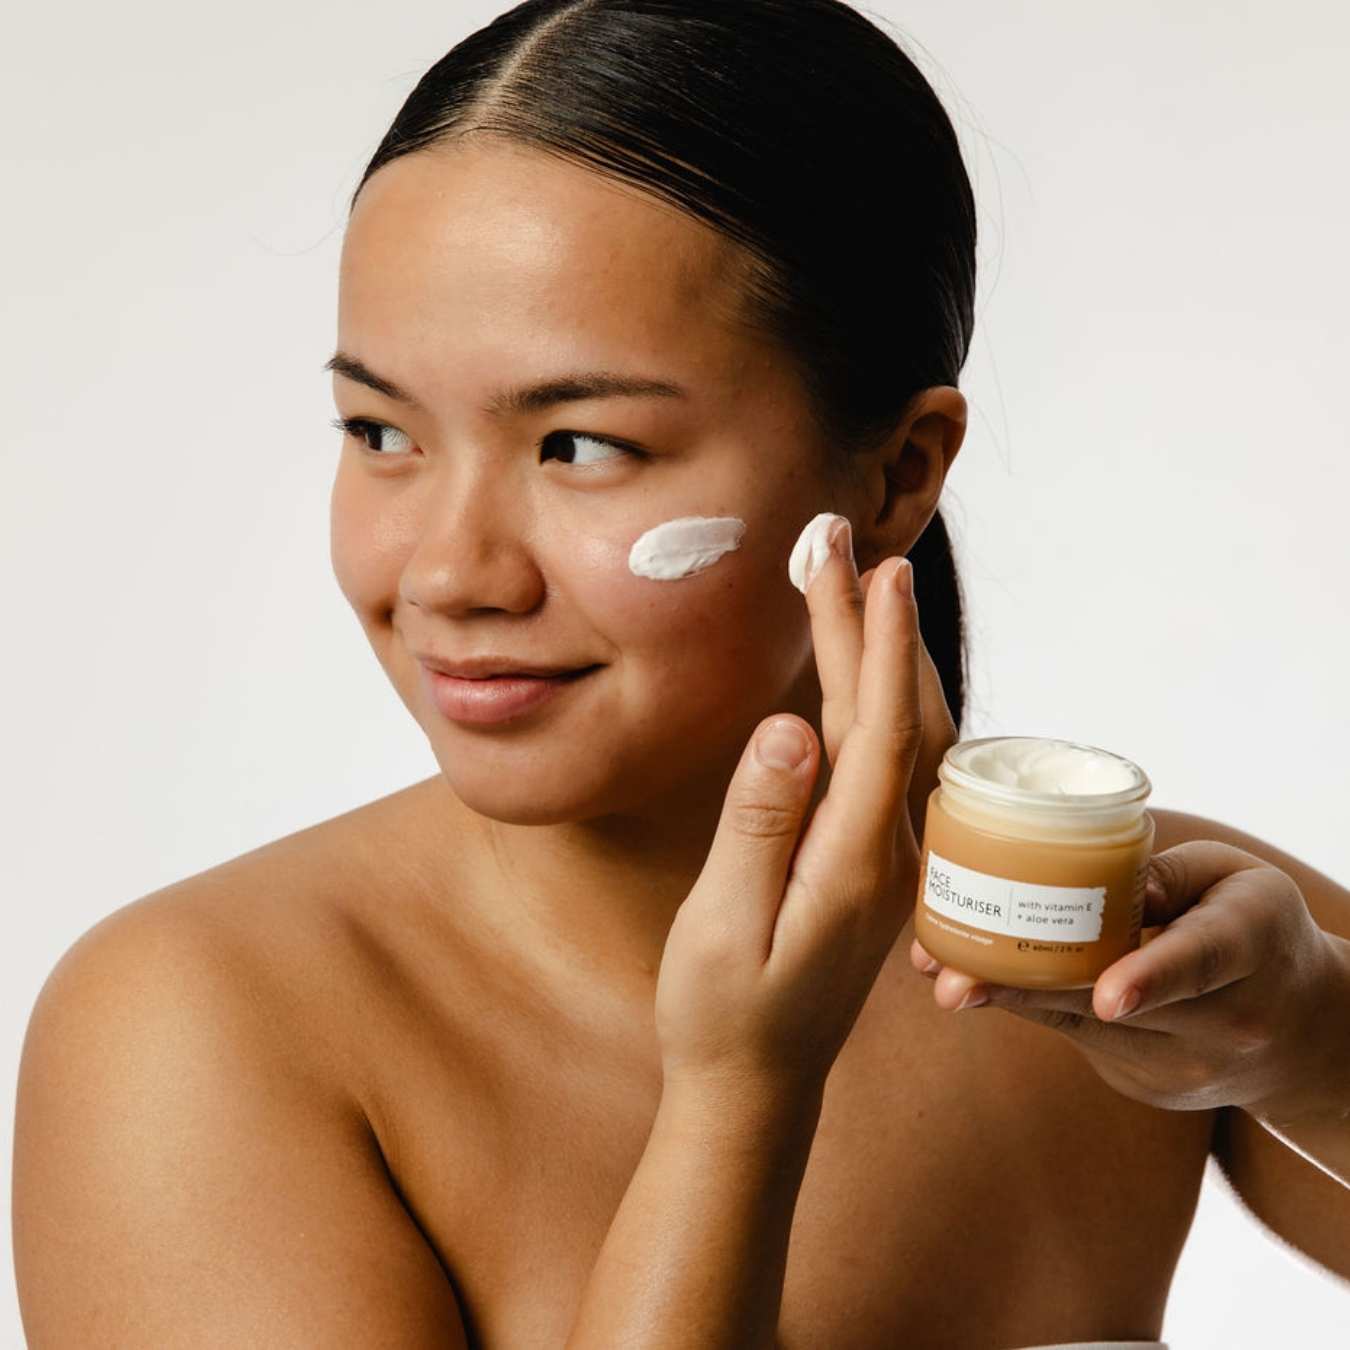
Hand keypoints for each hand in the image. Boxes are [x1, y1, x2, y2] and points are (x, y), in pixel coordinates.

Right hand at [655, 517, 952, 1101]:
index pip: (880, 728)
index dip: (874, 642)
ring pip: (905, 736)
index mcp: (856, 862)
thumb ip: (759, 827)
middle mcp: (890, 853)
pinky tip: (863, 675)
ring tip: (859, 583)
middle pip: (896, 715)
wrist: (756, 1092)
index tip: (867, 566)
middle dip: (871, 623)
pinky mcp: (869, 865)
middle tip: (840, 541)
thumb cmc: (725, 1017)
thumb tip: (789, 728)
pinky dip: (880, 700)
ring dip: (883, 655)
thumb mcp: (726, 929)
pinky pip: (891, 763)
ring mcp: (887, 859)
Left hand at [910, 840, 1348, 1119]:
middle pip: (1107, 1004)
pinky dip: (1025, 1005)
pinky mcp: (1144, 1082)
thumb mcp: (1234, 881)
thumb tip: (1086, 878)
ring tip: (939, 976)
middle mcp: (1222, 1020)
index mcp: (1249, 947)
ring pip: (1077, 1026)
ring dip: (1004, 998)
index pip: (1200, 963)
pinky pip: (1074, 1038)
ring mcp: (1182, 1065)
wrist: (1301, 1031)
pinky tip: (974, 981)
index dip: (1150, 978)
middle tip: (953, 981)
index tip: (1108, 997)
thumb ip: (1165, 874)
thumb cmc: (1257, 930)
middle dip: (1024, 990)